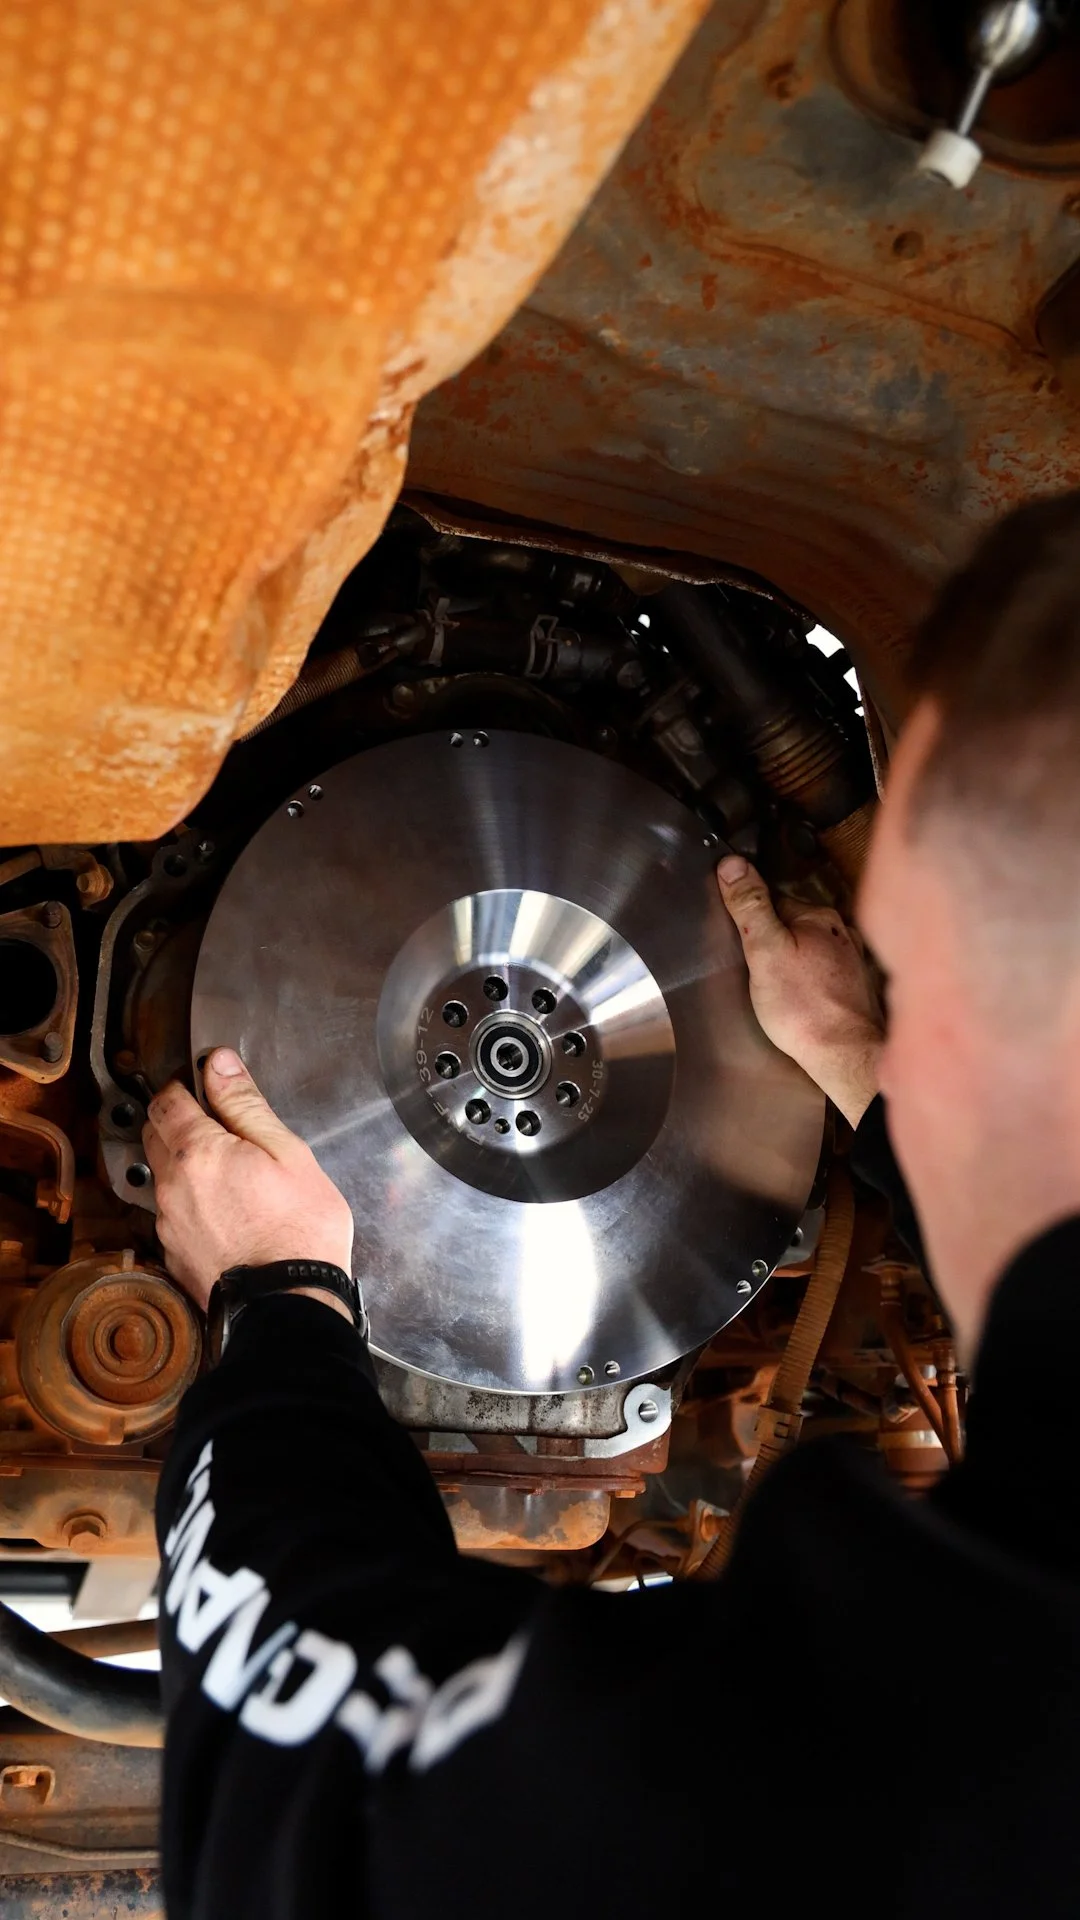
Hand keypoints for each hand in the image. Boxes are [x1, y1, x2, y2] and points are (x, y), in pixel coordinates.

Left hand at [143, 1048, 354, 1314]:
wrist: (289, 1305)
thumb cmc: (299, 1227)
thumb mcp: (286, 1152)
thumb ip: (245, 1105)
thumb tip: (218, 1063)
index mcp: (196, 1151)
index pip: (166, 1101)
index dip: (184, 1087)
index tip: (206, 1089)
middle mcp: (170, 1186)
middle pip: (154, 1136)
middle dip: (178, 1123)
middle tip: (218, 1127)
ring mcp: (168, 1224)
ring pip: (163, 1178)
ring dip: (184, 1167)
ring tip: (228, 1176)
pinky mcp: (174, 1256)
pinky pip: (173, 1215)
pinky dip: (191, 1205)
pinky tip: (225, 1214)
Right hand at [717, 855, 883, 1126]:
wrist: (845, 1055)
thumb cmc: (804, 1007)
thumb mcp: (764, 951)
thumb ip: (750, 907)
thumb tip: (733, 864)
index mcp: (820, 917)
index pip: (775, 902)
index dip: (753, 918)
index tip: (741, 936)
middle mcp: (843, 933)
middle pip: (796, 925)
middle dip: (776, 940)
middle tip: (756, 967)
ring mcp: (853, 962)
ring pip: (813, 951)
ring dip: (797, 961)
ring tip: (778, 986)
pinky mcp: (856, 989)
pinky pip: (826, 975)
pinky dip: (813, 982)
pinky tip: (802, 999)